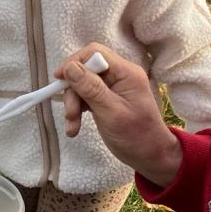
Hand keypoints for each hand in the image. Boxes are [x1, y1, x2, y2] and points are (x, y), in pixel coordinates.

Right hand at [54, 43, 181, 186]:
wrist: (151, 158)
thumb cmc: (137, 136)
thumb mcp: (111, 112)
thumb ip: (91, 88)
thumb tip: (70, 67)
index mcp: (126, 73)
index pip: (95, 53)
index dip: (74, 62)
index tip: (59, 78)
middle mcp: (119, 76)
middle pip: (86, 70)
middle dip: (73, 90)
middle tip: (69, 113)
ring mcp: (112, 87)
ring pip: (82, 84)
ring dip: (73, 104)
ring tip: (72, 125)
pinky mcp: (106, 98)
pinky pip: (85, 96)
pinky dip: (78, 110)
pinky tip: (75, 127)